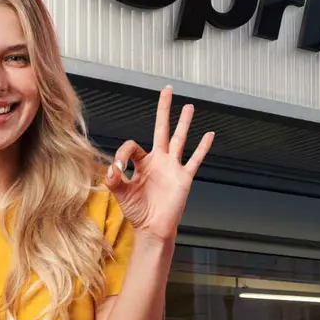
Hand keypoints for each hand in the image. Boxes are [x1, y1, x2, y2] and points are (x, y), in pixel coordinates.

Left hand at [105, 86, 214, 243]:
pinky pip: (195, 159)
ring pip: (180, 139)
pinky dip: (202, 148)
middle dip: (164, 110)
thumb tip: (111, 169)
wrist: (153, 228)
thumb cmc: (139, 212)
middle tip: (167, 91)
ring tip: (188, 107)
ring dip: (184, 123)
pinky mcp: (184, 177)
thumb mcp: (121, 194)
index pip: (133, 146)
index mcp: (142, 163)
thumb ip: (114, 180)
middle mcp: (159, 161)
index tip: (117, 169)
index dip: (122, 154)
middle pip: (162, 129)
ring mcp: (172, 167)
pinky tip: (209, 135)